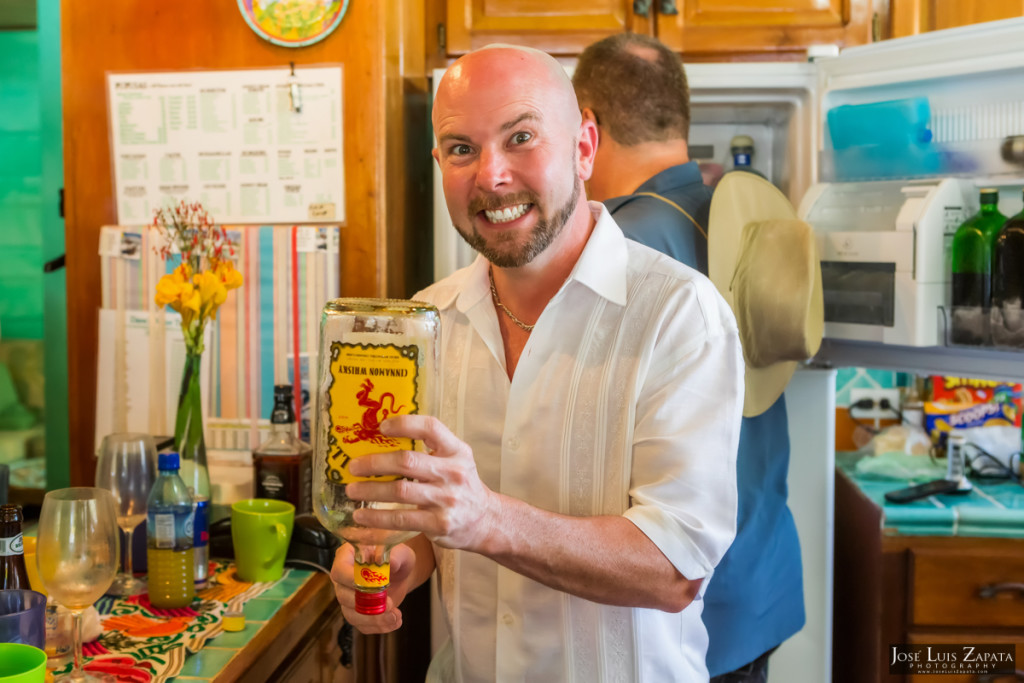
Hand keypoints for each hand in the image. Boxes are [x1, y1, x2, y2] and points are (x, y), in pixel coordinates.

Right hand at [329, 541, 416, 633]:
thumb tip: (390, 562)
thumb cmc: (397, 558)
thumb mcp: (401, 552)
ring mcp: (347, 597)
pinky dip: (379, 626)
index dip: (351, 580)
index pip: (340, 570)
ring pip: (351, 615)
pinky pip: (361, 625)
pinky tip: (395, 621)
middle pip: (343, 596)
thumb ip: (396, 555)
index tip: (373, 586)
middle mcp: (342, 578)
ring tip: (396, 617)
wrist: (400, 575)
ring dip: (375, 620)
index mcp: (347, 556)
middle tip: (390, 604)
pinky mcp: (355, 613)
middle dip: (368, 604)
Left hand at [346, 414, 500, 551]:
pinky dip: (377, 518)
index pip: (431, 428)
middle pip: (407, 462)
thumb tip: (385, 438)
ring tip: (352, 490)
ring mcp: (446, 499)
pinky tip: (361, 517)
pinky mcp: (438, 523)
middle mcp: (453, 472)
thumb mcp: (456, 460)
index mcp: (457, 451)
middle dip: (375, 463)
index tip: (381, 427)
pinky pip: (401, 519)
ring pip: (399, 491)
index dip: (404, 424)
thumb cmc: (462, 486)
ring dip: (370, 491)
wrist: (485, 520)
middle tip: (353, 466)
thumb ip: (431, 449)